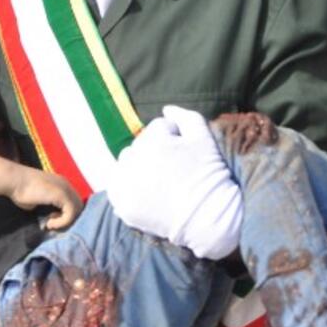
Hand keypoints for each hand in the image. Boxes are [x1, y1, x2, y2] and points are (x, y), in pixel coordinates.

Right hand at [7, 167, 81, 230]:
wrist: (14, 180)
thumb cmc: (20, 190)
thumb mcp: (37, 201)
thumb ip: (47, 208)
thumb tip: (49, 219)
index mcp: (61, 184)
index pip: (74, 202)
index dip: (67, 214)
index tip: (52, 220)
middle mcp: (66, 185)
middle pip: (79, 207)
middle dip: (68, 219)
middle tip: (53, 225)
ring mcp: (66, 189)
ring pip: (77, 211)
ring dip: (65, 222)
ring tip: (50, 224)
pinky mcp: (62, 195)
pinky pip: (70, 214)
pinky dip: (61, 222)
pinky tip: (49, 223)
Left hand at [107, 106, 241, 259]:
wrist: (206, 217)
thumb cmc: (208, 174)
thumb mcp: (204, 138)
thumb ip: (185, 116)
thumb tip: (166, 109)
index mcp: (154, 141)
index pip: (159, 128)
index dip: (175, 139)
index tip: (185, 156)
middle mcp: (135, 160)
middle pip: (139, 144)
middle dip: (153, 151)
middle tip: (172, 170)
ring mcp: (125, 183)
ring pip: (126, 163)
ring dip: (137, 167)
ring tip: (159, 181)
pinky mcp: (121, 204)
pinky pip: (117, 186)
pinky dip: (127, 187)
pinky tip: (146, 194)